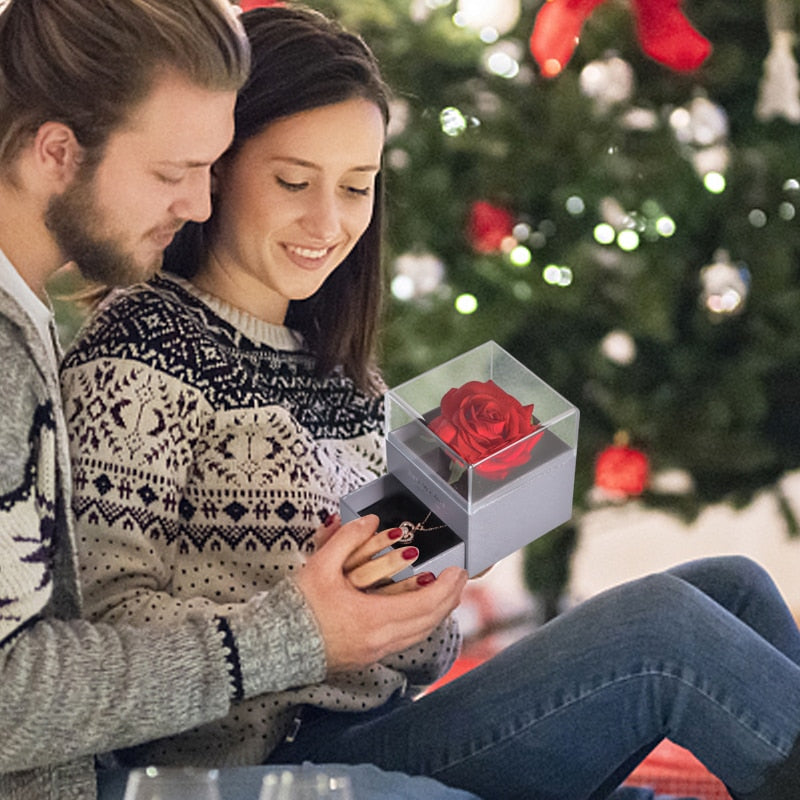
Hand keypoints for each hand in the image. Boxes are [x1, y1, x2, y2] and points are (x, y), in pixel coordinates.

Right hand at [295, 514, 466, 672]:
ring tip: (444, 592)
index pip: (426, 604)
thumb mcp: (320, 566)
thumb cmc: (296, 608)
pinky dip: (419, 623)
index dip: (447, 587)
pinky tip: (417, 610)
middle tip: (459, 578)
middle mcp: (380, 641)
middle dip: (449, 599)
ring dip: (436, 613)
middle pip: (429, 622)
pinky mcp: (366, 657)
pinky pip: (405, 640)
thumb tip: (369, 520)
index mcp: (373, 619)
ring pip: (419, 634)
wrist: (272, 647)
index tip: (458, 570)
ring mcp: (374, 652)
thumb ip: (347, 538)